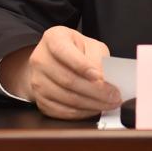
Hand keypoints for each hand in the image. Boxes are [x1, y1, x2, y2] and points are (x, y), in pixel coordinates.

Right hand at [0, 26, 121, 119]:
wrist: (56, 61)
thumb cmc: (77, 50)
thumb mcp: (91, 45)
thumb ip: (98, 58)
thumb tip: (104, 80)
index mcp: (53, 38)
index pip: (65, 52)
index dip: (82, 66)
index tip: (100, 77)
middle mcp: (40, 59)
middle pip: (67, 79)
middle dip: (95, 90)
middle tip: (114, 95)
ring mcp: (37, 81)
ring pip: (66, 98)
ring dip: (91, 104)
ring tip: (109, 103)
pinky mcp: (40, 100)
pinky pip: (62, 111)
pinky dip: (81, 112)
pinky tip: (95, 108)